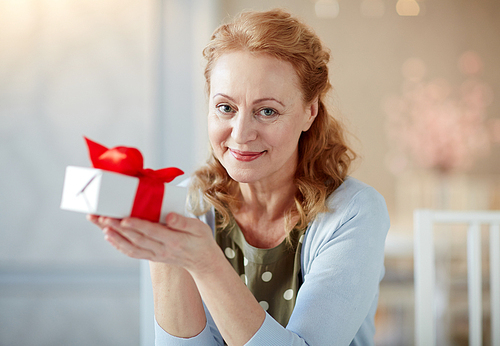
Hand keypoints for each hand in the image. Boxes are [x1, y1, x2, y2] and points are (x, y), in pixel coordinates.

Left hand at [87, 213, 218, 272]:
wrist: (202, 261)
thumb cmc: (201, 240)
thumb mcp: (199, 228)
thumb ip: (183, 222)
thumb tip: (169, 216)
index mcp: (174, 240)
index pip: (152, 232)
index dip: (137, 226)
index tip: (124, 219)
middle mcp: (162, 249)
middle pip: (137, 239)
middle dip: (118, 228)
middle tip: (103, 217)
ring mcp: (155, 255)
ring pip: (131, 247)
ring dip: (115, 237)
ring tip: (101, 226)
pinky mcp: (151, 256)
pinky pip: (132, 252)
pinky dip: (119, 245)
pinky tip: (109, 236)